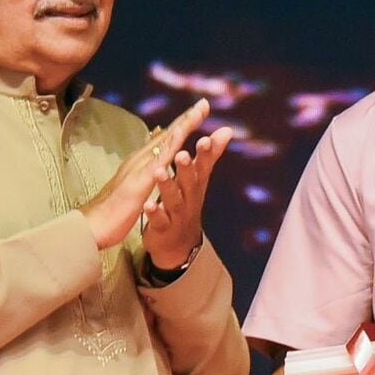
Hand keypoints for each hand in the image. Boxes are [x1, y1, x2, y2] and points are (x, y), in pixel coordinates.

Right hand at [77, 98, 228, 253]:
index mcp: (144, 161)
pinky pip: (154, 167)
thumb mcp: (135, 184)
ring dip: (180, 129)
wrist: (91, 226)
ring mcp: (138, 170)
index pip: (168, 138)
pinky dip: (166, 153)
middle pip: (167, 135)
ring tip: (196, 113)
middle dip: (187, 118)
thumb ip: (146, 169)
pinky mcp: (136, 185)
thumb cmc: (113, 207)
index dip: (185, 122)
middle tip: (205, 102)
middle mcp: (141, 160)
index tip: (202, 108)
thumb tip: (156, 160)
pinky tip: (178, 143)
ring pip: (163, 145)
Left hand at [142, 103, 233, 268]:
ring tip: (159, 173)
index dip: (205, 154)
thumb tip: (227, 130)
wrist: (180, 244)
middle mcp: (189, 197)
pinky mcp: (163, 227)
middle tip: (182, 154)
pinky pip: (159, 220)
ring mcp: (177, 214)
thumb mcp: (200, 179)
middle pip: (189, 182)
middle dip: (186, 168)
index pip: (203, 166)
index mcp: (196, 183)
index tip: (205, 139)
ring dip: (167, 186)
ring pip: (173, 199)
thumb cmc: (188, 203)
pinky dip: (154, 213)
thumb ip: (209, 155)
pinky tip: (147, 204)